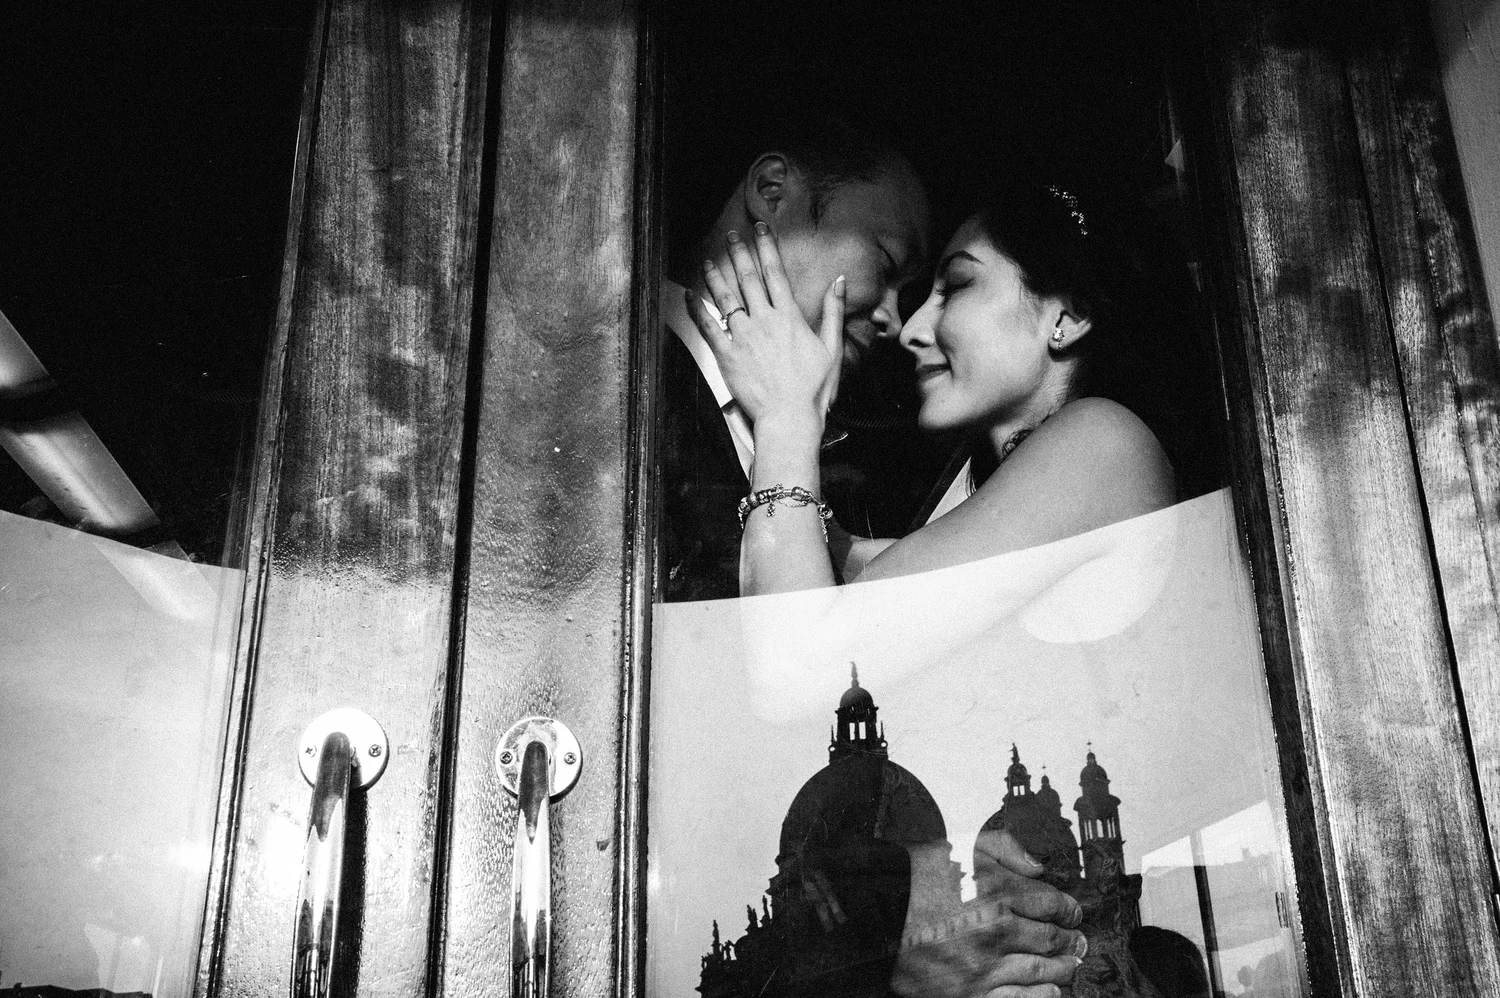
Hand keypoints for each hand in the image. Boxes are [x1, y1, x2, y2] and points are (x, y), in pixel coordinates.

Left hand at [687, 223, 844, 432]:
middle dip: (739, 253)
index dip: (766, 248)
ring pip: (726, 298)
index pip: (775, 273)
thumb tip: (838, 282)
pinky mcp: (727, 355)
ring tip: (709, 259)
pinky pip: (707, 327)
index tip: (760, 230)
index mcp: (789, 317)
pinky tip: (690, 295)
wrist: (789, 418)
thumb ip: (833, 312)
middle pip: (748, 279)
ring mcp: (743, 337)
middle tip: (731, 236)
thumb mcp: (832, 348)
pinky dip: (697, 309)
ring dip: (716, 276)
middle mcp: (764, 321)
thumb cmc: (813, 389)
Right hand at [892, 830, 1085, 997]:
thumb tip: (1039, 867)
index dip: (1068, 909)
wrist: (869, 912)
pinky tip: (1050, 992)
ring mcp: (983, 967)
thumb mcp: (959, 844)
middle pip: (1052, 940)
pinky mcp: (968, 994)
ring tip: (1069, 968)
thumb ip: (1004, 848)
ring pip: (1042, 973)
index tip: (1072, 913)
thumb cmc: (911, 877)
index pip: (1052, 903)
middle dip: (1071, 941)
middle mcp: (997, 931)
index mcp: (997, 892)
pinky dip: (1040, 997)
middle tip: (1078, 943)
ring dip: (1063, 971)